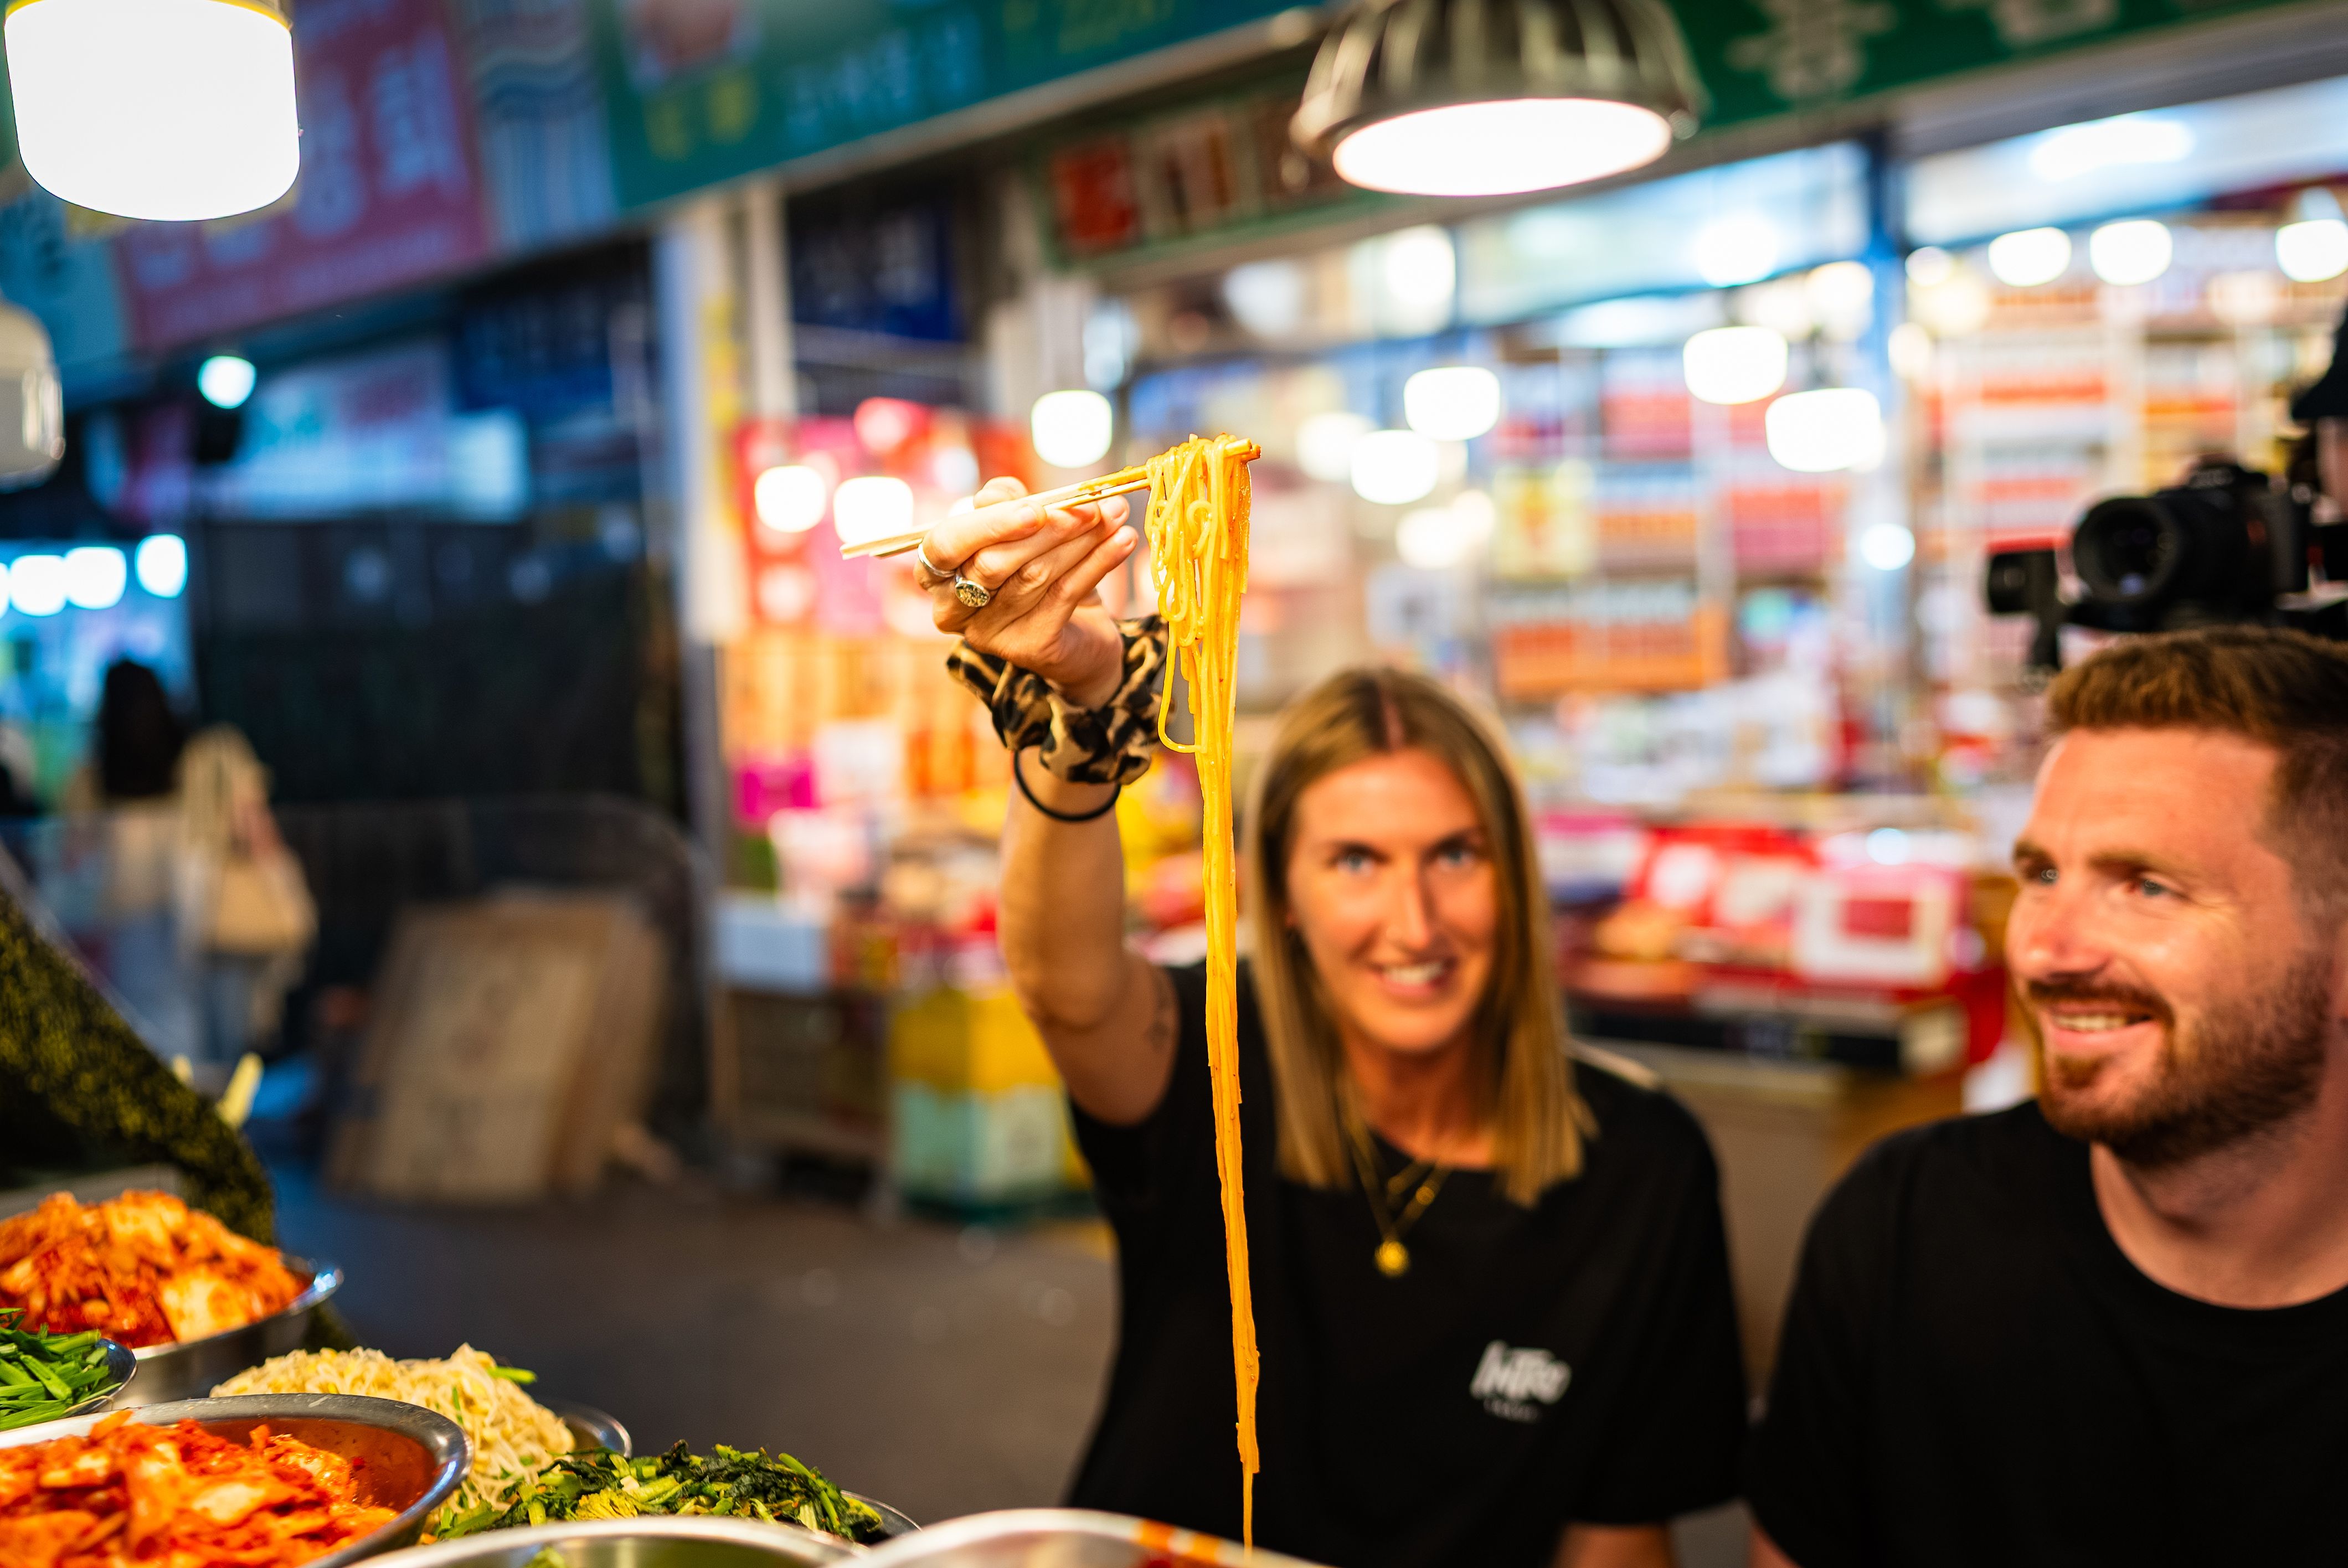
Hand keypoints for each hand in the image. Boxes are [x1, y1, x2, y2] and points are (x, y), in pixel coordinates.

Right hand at [922, 476, 1136, 706]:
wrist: (1081, 636)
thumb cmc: (1043, 573)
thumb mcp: (1026, 533)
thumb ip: (1012, 507)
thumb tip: (1004, 492)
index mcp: (939, 573)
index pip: (945, 544)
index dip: (988, 524)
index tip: (1036, 507)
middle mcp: (954, 608)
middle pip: (992, 562)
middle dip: (1047, 528)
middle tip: (1090, 505)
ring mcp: (989, 633)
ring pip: (1033, 575)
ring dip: (1080, 539)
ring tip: (1114, 513)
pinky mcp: (1028, 648)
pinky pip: (1064, 595)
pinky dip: (1098, 562)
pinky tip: (1124, 540)